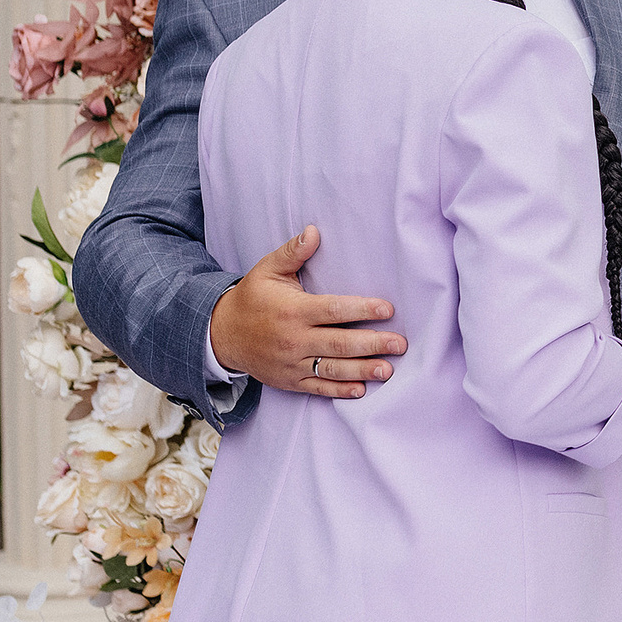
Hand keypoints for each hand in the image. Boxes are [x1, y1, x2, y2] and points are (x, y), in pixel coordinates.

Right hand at [209, 225, 404, 398]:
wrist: (221, 334)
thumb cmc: (252, 298)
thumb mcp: (267, 270)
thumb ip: (293, 252)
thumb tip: (314, 230)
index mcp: (293, 311)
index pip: (334, 310)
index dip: (362, 309)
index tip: (387, 309)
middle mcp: (293, 339)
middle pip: (339, 343)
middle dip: (372, 344)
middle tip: (400, 344)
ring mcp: (291, 363)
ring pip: (332, 369)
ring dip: (363, 371)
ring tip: (388, 370)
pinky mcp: (289, 380)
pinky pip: (318, 388)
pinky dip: (339, 391)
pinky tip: (361, 389)